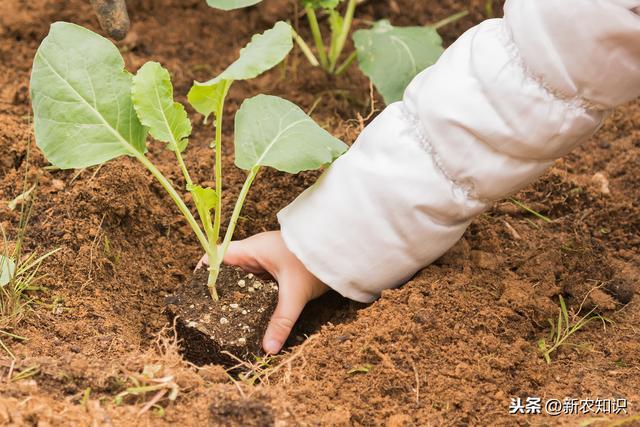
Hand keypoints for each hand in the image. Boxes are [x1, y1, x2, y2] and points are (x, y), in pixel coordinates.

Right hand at [197, 231, 328, 353]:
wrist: (342, 251)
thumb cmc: (314, 262)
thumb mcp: (295, 293)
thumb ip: (281, 321)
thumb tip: (268, 349)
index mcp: (252, 250)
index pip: (218, 256)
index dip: (204, 272)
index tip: (195, 293)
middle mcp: (256, 254)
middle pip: (228, 271)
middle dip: (219, 290)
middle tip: (208, 313)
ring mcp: (267, 262)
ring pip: (244, 280)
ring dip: (237, 295)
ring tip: (225, 318)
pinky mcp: (278, 271)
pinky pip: (258, 285)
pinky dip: (252, 297)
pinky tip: (249, 314)